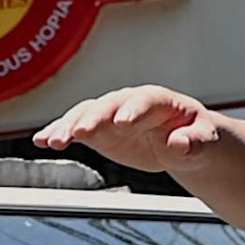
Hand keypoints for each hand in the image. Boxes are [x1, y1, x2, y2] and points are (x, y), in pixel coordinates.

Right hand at [32, 84, 227, 169]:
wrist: (183, 141)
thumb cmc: (197, 137)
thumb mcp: (203, 141)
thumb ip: (194, 143)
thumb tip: (180, 144)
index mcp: (159, 101)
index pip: (144, 100)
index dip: (133, 110)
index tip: (122, 123)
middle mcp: (129, 103)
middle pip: (108, 105)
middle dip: (94, 117)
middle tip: (80, 131)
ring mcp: (110, 115)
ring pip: (86, 115)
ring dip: (69, 127)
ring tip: (53, 141)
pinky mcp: (97, 130)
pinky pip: (75, 129)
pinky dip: (58, 133)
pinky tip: (42, 141)